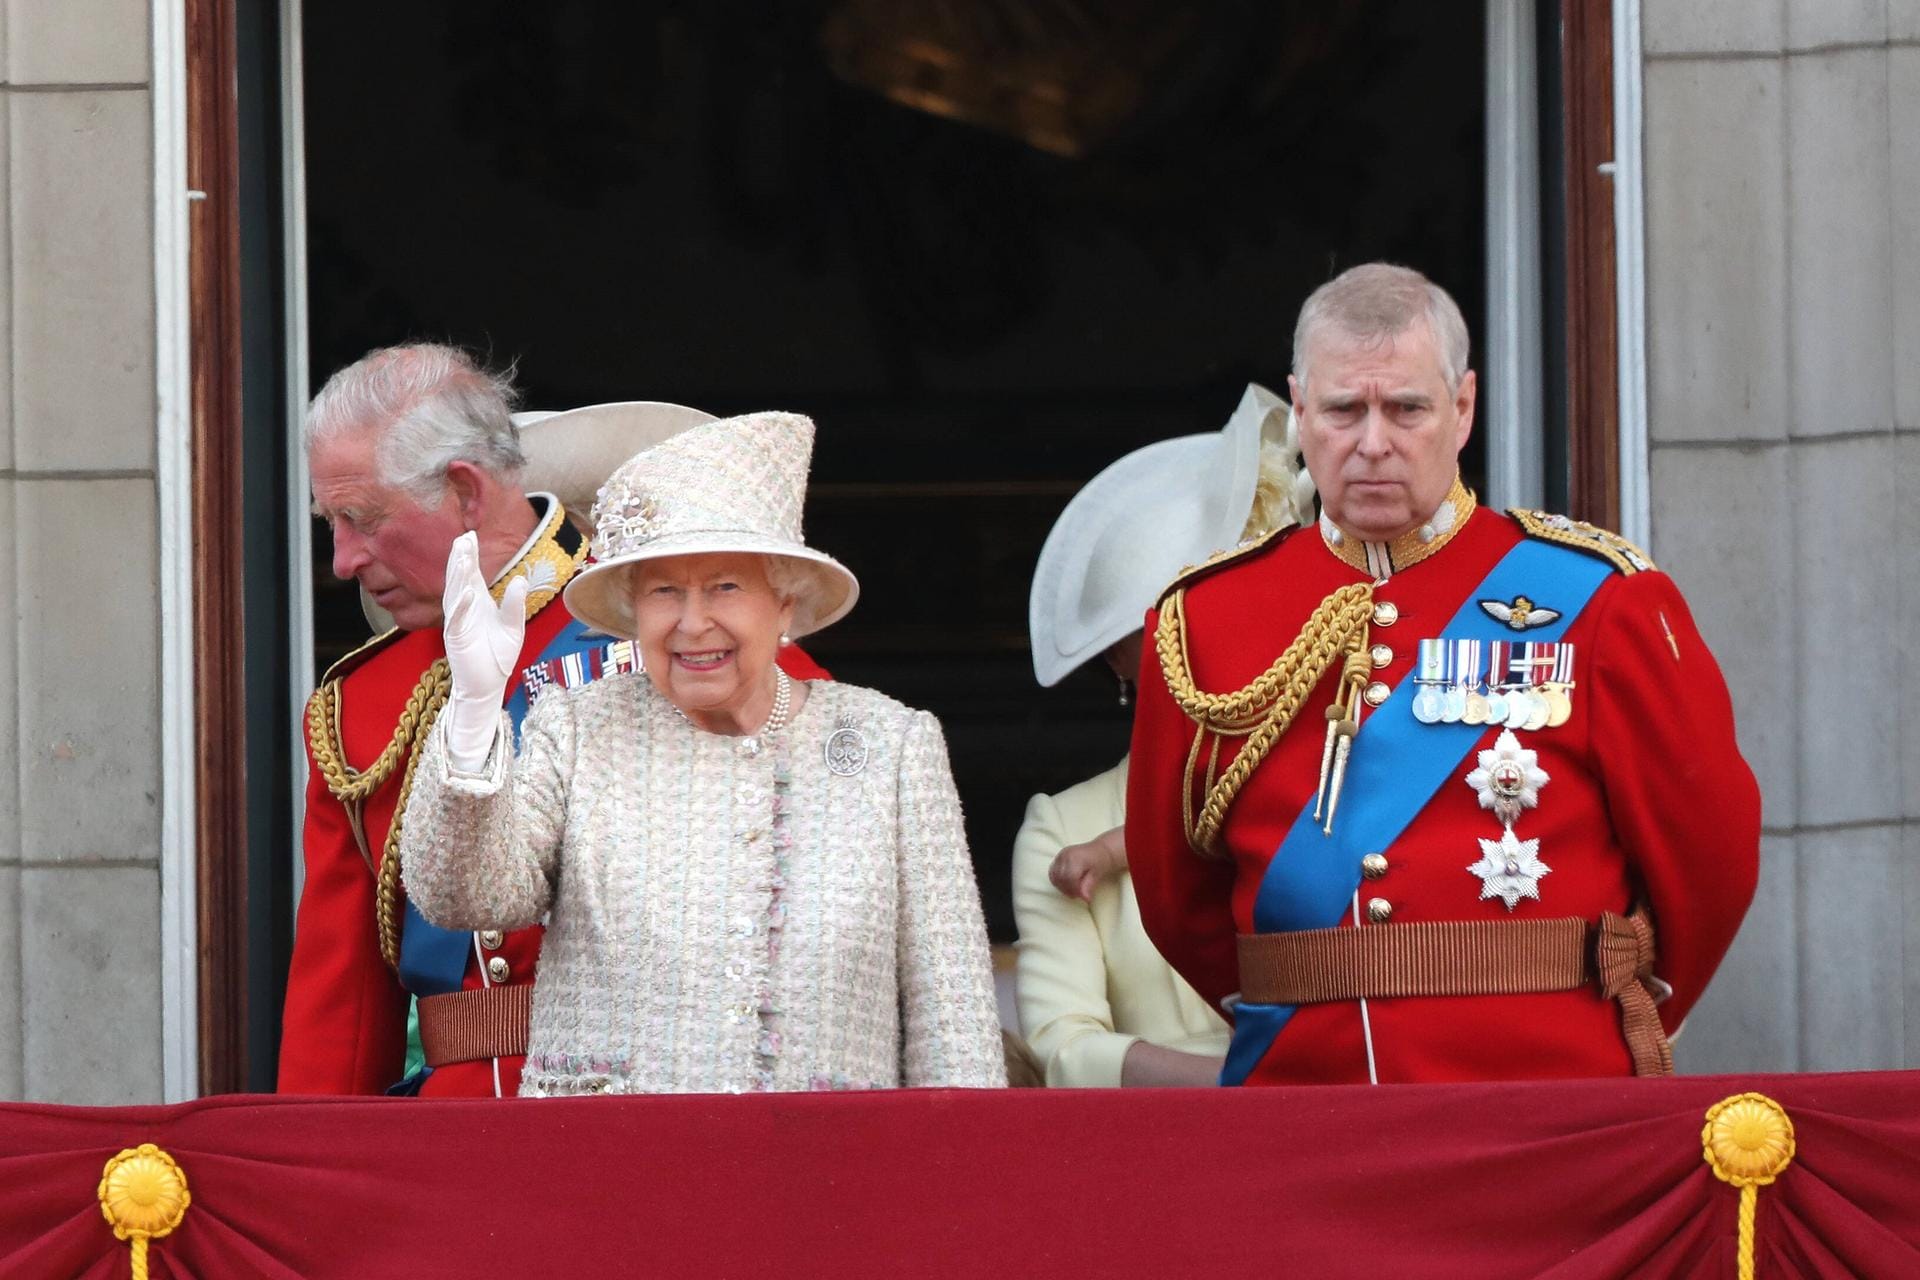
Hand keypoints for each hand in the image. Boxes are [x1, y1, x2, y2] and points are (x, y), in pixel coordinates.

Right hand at [440, 531, 527, 768]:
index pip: (472, 574)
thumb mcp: (514, 627)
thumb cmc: (498, 655)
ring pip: (455, 595)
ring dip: (458, 576)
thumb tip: (520, 580)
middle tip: (462, 538)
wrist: (489, 685)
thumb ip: (515, 604)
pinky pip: (457, 620)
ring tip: (462, 557)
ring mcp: (458, 623)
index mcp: (477, 603)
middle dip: (460, 559)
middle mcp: (464, 609)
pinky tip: (467, 592)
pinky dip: (462, 606)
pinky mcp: (456, 639)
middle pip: (460, 579)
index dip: (469, 555)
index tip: (469, 534)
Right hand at [1047, 825, 1126, 902]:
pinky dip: (1058, 882)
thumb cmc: (1100, 862)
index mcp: (1076, 858)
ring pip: (1054, 877)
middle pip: (1061, 878)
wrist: (1099, 850)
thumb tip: (1085, 899)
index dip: (1075, 890)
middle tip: (1078, 896)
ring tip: (1073, 891)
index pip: (1070, 878)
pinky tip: (1067, 885)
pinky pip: (1053, 873)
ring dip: (1062, 887)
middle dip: (1068, 890)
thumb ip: (1088, 886)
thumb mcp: (1097, 875)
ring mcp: (1060, 856)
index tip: (1083, 898)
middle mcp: (1065, 855)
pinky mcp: (1057, 858)